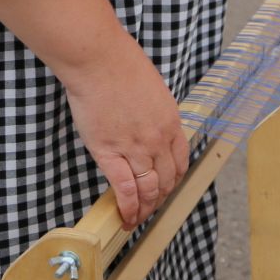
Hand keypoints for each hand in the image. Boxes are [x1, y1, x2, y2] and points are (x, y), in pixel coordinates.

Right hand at [58, 36, 188, 229]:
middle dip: (159, 199)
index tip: (167, 188)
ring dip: (144, 209)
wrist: (99, 61)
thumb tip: (148, 127)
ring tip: (138, 219)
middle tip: (151, 208)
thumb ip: (154, 114)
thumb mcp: (152, 90)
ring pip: (148, 189)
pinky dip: (127, 207)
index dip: (173, 180)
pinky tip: (125, 217)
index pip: (180, 162)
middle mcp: (158, 139)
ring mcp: (135, 148)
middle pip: (166, 180)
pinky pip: (124, 189)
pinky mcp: (110, 153)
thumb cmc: (121, 66)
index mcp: (172, 121)